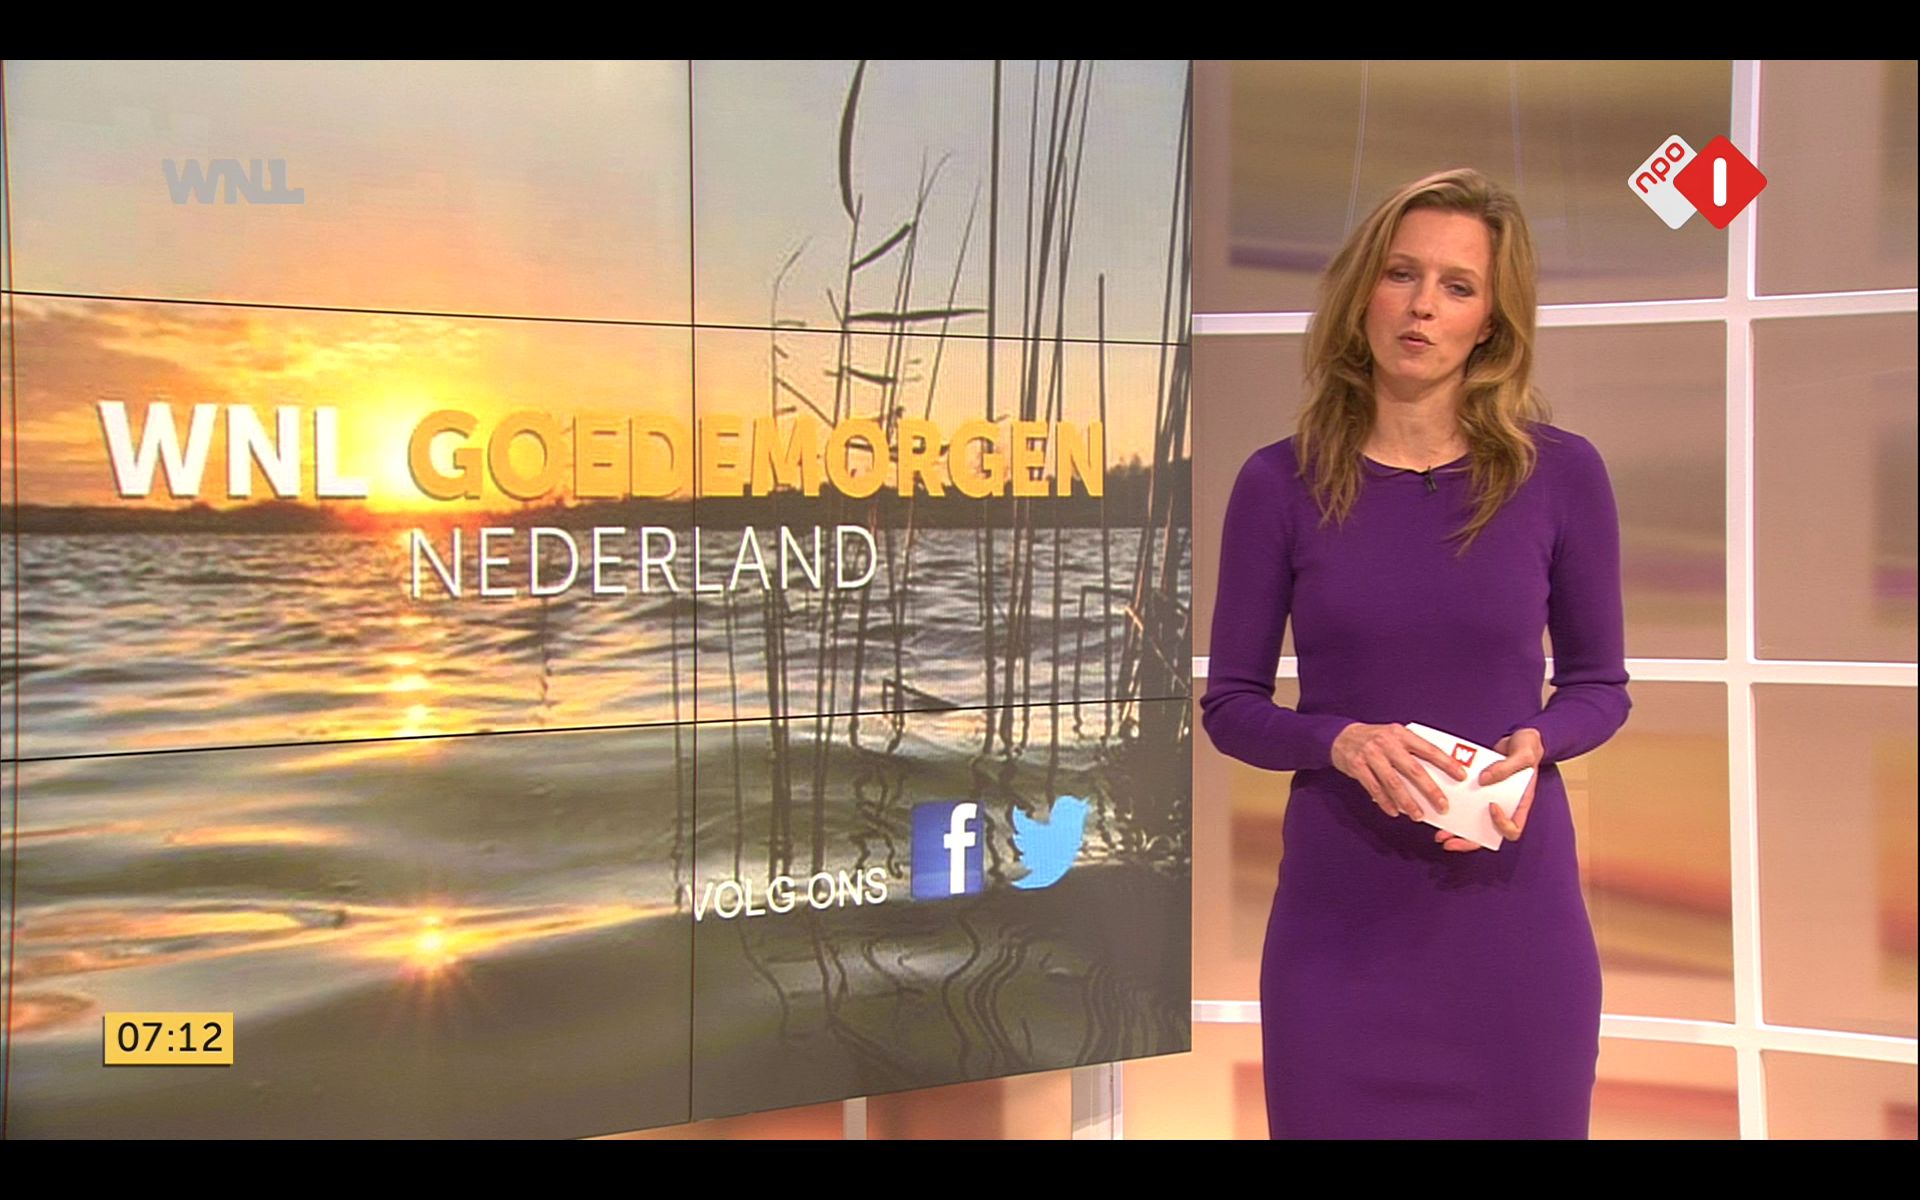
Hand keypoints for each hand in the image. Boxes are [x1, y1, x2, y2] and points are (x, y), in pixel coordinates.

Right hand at [1330, 722, 1468, 822]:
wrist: (1340, 736)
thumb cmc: (1374, 739)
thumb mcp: (1394, 736)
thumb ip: (1412, 750)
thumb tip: (1436, 773)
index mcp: (1400, 734)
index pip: (1428, 749)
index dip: (1446, 763)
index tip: (1461, 776)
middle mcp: (1386, 743)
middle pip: (1413, 770)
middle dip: (1430, 790)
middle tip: (1442, 806)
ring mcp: (1370, 755)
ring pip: (1394, 783)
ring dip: (1408, 802)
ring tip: (1418, 815)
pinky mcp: (1357, 767)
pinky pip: (1375, 789)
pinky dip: (1386, 803)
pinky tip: (1395, 812)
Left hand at [1432, 728, 1543, 852]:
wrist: (1518, 737)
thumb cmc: (1527, 748)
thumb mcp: (1522, 755)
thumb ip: (1506, 767)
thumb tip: (1483, 780)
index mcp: (1520, 804)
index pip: (1513, 829)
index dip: (1502, 825)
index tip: (1492, 807)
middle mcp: (1503, 807)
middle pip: (1488, 834)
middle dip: (1468, 840)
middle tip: (1448, 842)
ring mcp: (1488, 800)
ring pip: (1473, 824)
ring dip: (1456, 831)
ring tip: (1439, 835)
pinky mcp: (1477, 791)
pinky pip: (1465, 804)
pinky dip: (1452, 809)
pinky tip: (1436, 806)